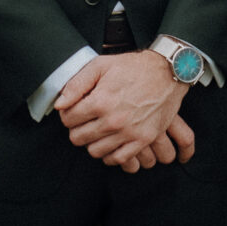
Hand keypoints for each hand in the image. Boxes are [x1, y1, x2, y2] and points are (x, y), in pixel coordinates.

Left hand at [57, 53, 187, 169]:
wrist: (167, 73)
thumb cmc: (132, 67)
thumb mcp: (101, 65)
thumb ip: (76, 84)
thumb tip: (59, 105)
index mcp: (100, 101)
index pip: (68, 119)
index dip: (67, 114)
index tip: (74, 110)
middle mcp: (113, 121)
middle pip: (78, 138)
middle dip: (77, 129)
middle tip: (84, 121)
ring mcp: (129, 132)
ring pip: (95, 151)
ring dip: (92, 142)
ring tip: (96, 131)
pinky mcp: (143, 140)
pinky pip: (118, 159)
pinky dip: (110, 155)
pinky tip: (109, 143)